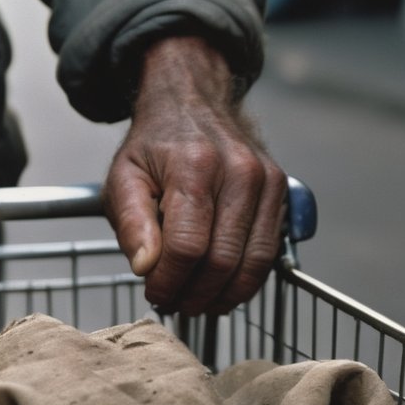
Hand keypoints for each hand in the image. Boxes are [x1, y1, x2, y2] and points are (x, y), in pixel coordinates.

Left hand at [102, 37, 285, 315]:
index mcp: (194, 165)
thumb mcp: (123, 175)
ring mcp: (266, 180)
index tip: (154, 293)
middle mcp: (239, 171)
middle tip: (173, 303)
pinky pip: (269, 252)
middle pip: (222, 260)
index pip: (187, 245)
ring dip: (222, 295)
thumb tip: (145, 267)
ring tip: (195, 301)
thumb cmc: (154, 145)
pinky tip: (220, 286)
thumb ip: (130, 221)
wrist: (190, 101)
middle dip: (194, 294)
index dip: (169, 281)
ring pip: (252, 264)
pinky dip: (246, 279)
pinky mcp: (281, 190)